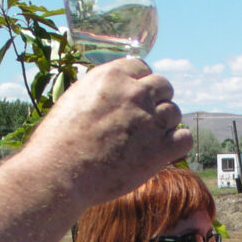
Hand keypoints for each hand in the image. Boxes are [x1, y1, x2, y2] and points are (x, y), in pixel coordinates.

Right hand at [26, 58, 192, 207]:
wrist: (59, 173)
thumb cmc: (57, 143)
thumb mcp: (75, 100)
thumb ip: (101, 92)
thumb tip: (117, 93)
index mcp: (111, 76)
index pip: (142, 68)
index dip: (141, 84)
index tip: (136, 99)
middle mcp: (134, 93)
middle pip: (163, 87)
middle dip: (157, 101)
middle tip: (145, 121)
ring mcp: (150, 121)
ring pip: (174, 113)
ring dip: (165, 125)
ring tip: (148, 141)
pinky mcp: (160, 149)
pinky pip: (184, 138)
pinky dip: (177, 144)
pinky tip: (164, 152)